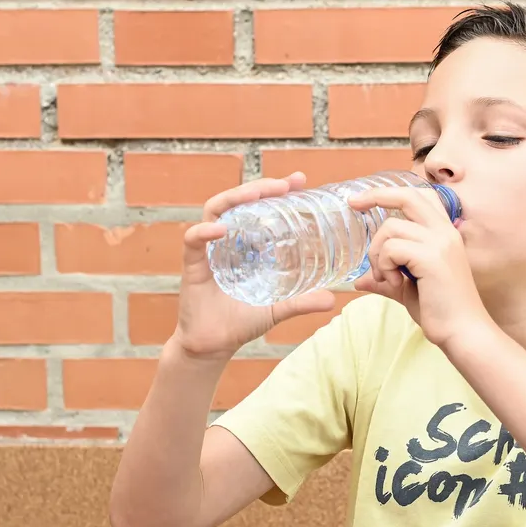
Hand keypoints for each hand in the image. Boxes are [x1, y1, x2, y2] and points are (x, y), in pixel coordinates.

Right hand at [173, 173, 336, 361]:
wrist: (213, 345)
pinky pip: (193, 240)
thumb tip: (334, 299)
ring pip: (215, 210)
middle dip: (260, 187)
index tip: (300, 181)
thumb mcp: (277, 309)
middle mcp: (226, 240)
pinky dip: (205, 232)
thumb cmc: (241, 323)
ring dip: (235, 198)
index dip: (276, 191)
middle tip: (285, 185)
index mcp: (246, 244)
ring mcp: (208, 249)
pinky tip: (221, 229)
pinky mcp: (192, 264)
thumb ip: (302, 302)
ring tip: (256, 193)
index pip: (259, 207)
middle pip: (238, 201)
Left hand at [346, 186, 491, 350]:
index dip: (392, 193)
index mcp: (445, 234)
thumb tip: (361, 280)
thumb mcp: (408, 289)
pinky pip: (391, 248)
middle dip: (376, 195)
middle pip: (407, 196)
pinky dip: (385, 265)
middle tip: (353, 204)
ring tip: (387, 277)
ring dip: (378, 253)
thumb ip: (388, 279)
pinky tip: (395, 283)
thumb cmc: (441, 312)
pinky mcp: (431, 257)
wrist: (462, 332)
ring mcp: (440, 243)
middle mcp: (445, 232)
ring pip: (391, 228)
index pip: (421, 196)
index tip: (364, 199)